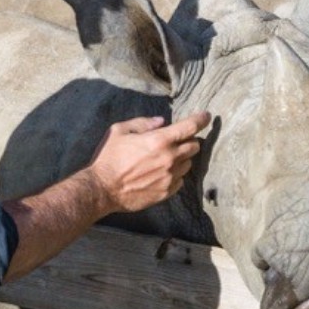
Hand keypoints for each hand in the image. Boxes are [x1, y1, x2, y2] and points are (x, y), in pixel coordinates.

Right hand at [87, 111, 210, 212]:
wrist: (102, 189)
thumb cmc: (108, 158)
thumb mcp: (119, 131)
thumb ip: (143, 123)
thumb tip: (161, 122)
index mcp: (159, 140)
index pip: (190, 126)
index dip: (201, 119)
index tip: (207, 116)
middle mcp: (169, 158)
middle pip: (194, 146)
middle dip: (189, 140)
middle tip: (177, 139)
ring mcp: (170, 177)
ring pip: (188, 163)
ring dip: (182, 157)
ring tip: (166, 157)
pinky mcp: (166, 192)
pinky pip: (181, 180)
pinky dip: (176, 173)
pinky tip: (161, 172)